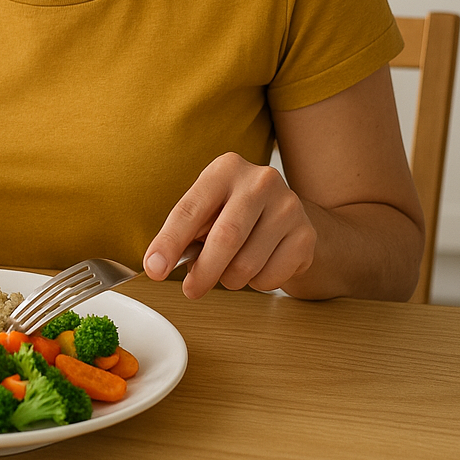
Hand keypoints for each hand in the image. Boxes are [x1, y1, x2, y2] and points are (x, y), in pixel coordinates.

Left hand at [142, 152, 316, 298]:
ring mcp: (287, 206)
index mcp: (226, 168)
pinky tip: (256, 268)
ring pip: (248, 263)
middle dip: (203, 271)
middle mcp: (259, 181)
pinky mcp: (306, 234)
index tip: (154, 269)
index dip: (169, 242)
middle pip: (225, 237)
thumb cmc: (236, 214)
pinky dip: (256, 284)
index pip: (190, 208)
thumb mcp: (208, 210)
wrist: (288, 215)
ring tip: (228, 271)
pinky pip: (271, 277)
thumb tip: (157, 264)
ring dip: (230, 279)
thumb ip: (185, 232)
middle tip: (190, 291)